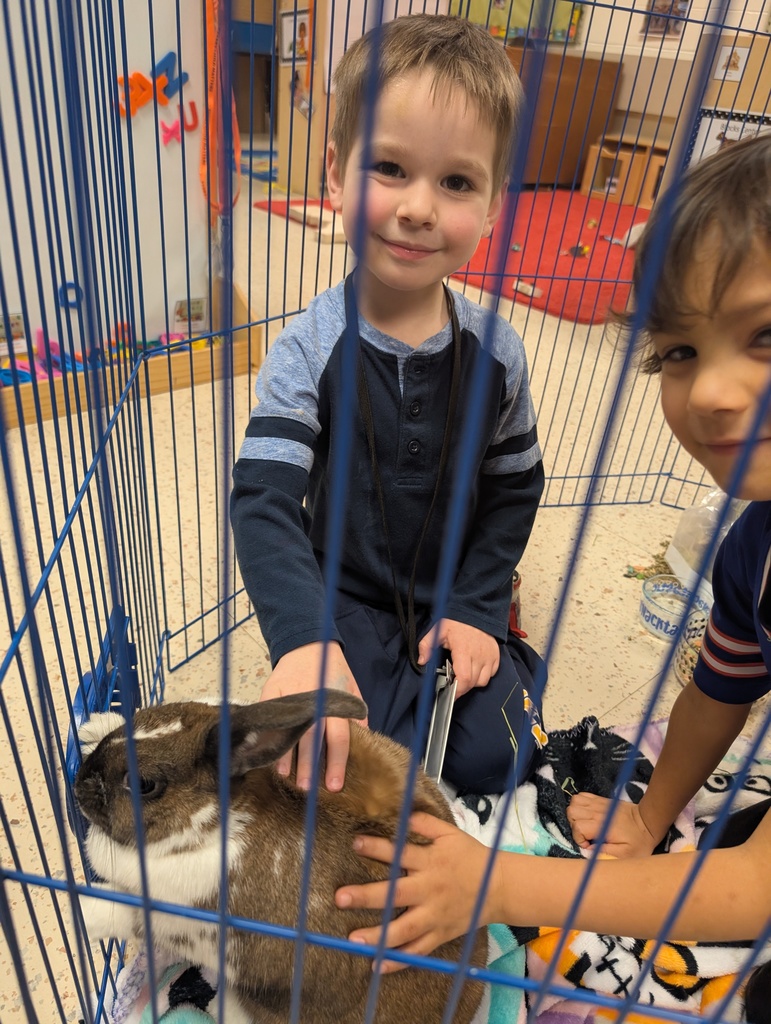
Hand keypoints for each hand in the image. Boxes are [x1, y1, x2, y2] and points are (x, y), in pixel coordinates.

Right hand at [261, 642, 366, 791]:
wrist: (308, 643)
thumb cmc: (333, 670)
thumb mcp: (352, 688)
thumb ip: (357, 714)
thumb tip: (365, 742)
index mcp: (336, 701)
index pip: (338, 738)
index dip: (337, 763)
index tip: (334, 785)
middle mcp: (314, 700)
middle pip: (312, 738)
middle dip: (310, 766)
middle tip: (308, 789)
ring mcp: (291, 695)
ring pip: (289, 730)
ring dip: (287, 756)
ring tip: (287, 777)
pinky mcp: (272, 691)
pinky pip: (271, 718)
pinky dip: (269, 736)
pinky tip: (268, 753)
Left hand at [334, 812, 499, 970]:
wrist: (499, 887)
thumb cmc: (471, 857)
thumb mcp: (451, 834)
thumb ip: (427, 823)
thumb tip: (403, 814)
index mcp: (431, 862)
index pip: (400, 854)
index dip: (377, 848)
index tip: (355, 844)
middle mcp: (430, 890)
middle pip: (395, 895)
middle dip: (367, 896)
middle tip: (340, 898)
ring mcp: (434, 916)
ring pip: (404, 929)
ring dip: (377, 936)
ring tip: (353, 940)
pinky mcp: (440, 935)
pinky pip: (418, 951)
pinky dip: (399, 961)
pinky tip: (377, 966)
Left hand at [417, 620, 499, 697]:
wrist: (475, 610)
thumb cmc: (456, 621)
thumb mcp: (438, 630)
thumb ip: (427, 645)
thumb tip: (422, 661)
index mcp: (464, 650)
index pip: (464, 678)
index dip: (457, 690)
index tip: (451, 694)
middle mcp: (479, 655)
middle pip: (472, 683)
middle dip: (462, 687)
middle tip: (453, 683)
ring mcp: (489, 656)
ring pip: (483, 681)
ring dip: (473, 682)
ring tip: (464, 674)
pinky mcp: (496, 655)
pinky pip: (491, 674)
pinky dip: (483, 676)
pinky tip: (474, 669)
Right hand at [567, 793, 656, 857]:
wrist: (648, 822)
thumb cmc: (638, 841)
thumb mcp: (625, 855)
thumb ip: (605, 853)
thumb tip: (588, 850)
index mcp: (602, 826)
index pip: (577, 827)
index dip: (578, 838)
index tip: (588, 845)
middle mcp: (597, 812)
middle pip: (571, 812)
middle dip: (574, 825)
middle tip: (585, 834)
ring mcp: (598, 804)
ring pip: (574, 802)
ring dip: (575, 813)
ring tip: (585, 824)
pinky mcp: (601, 800)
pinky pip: (582, 795)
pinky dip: (580, 804)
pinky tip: (587, 814)